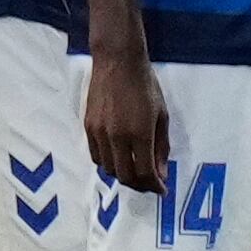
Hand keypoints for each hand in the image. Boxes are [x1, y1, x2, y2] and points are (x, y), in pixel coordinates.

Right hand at [83, 50, 169, 194]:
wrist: (117, 61)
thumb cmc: (145, 85)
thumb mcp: (162, 115)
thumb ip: (161, 146)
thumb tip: (161, 172)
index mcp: (140, 133)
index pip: (145, 172)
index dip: (155, 186)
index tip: (162, 189)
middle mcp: (117, 137)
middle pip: (126, 176)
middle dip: (140, 185)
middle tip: (150, 184)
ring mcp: (99, 133)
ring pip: (109, 169)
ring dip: (124, 176)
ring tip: (135, 172)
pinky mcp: (88, 127)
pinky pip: (96, 156)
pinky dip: (108, 164)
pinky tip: (118, 159)